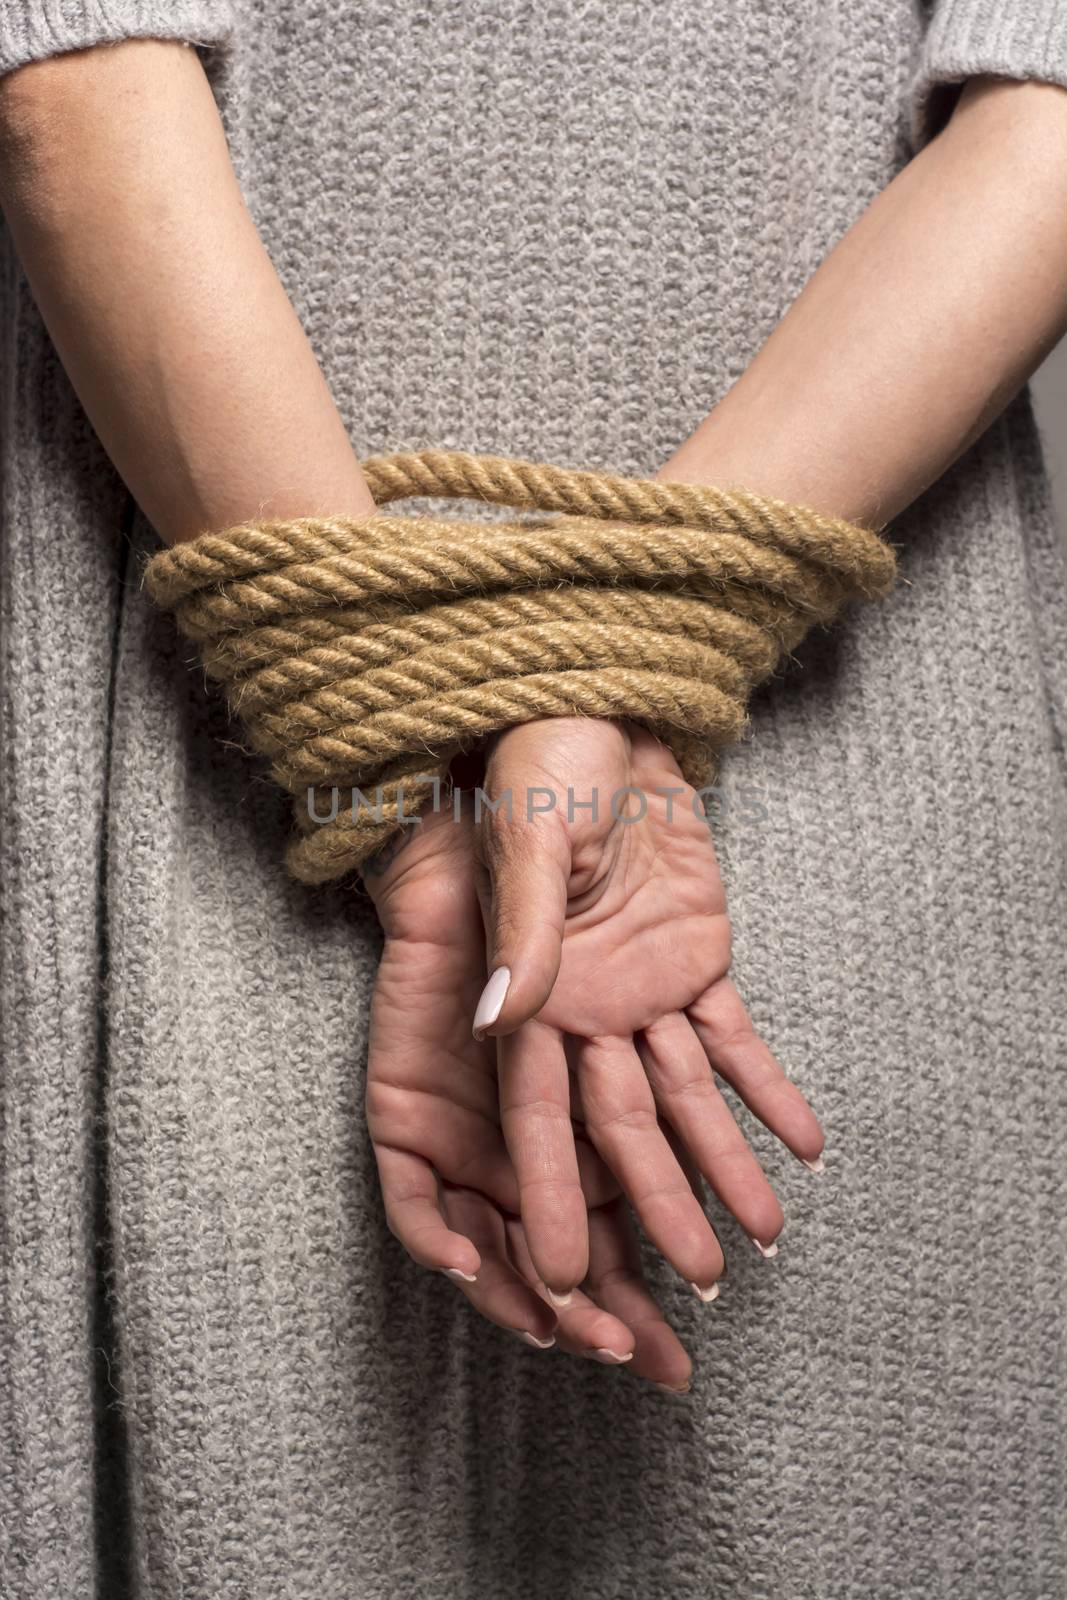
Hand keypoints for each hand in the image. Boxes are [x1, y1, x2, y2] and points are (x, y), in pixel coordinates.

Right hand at [471, 717, 824, 1303]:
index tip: (565, 1275)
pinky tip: (804, 1145)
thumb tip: (495, 1025)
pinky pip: (735, 1037)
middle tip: (696, 1286)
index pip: (539, 1112)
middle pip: (623, 1125)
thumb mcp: (529, 844)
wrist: (601, 718)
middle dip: (658, 1205)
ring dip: (725, 1162)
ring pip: (689, 1096)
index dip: (555, 1192)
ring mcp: (643, 987)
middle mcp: (583, 1008)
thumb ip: (523, 937)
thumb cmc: (543, 768)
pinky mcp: (696, 957)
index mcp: (529, 993)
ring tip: (763, 1238)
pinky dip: (769, 1088)